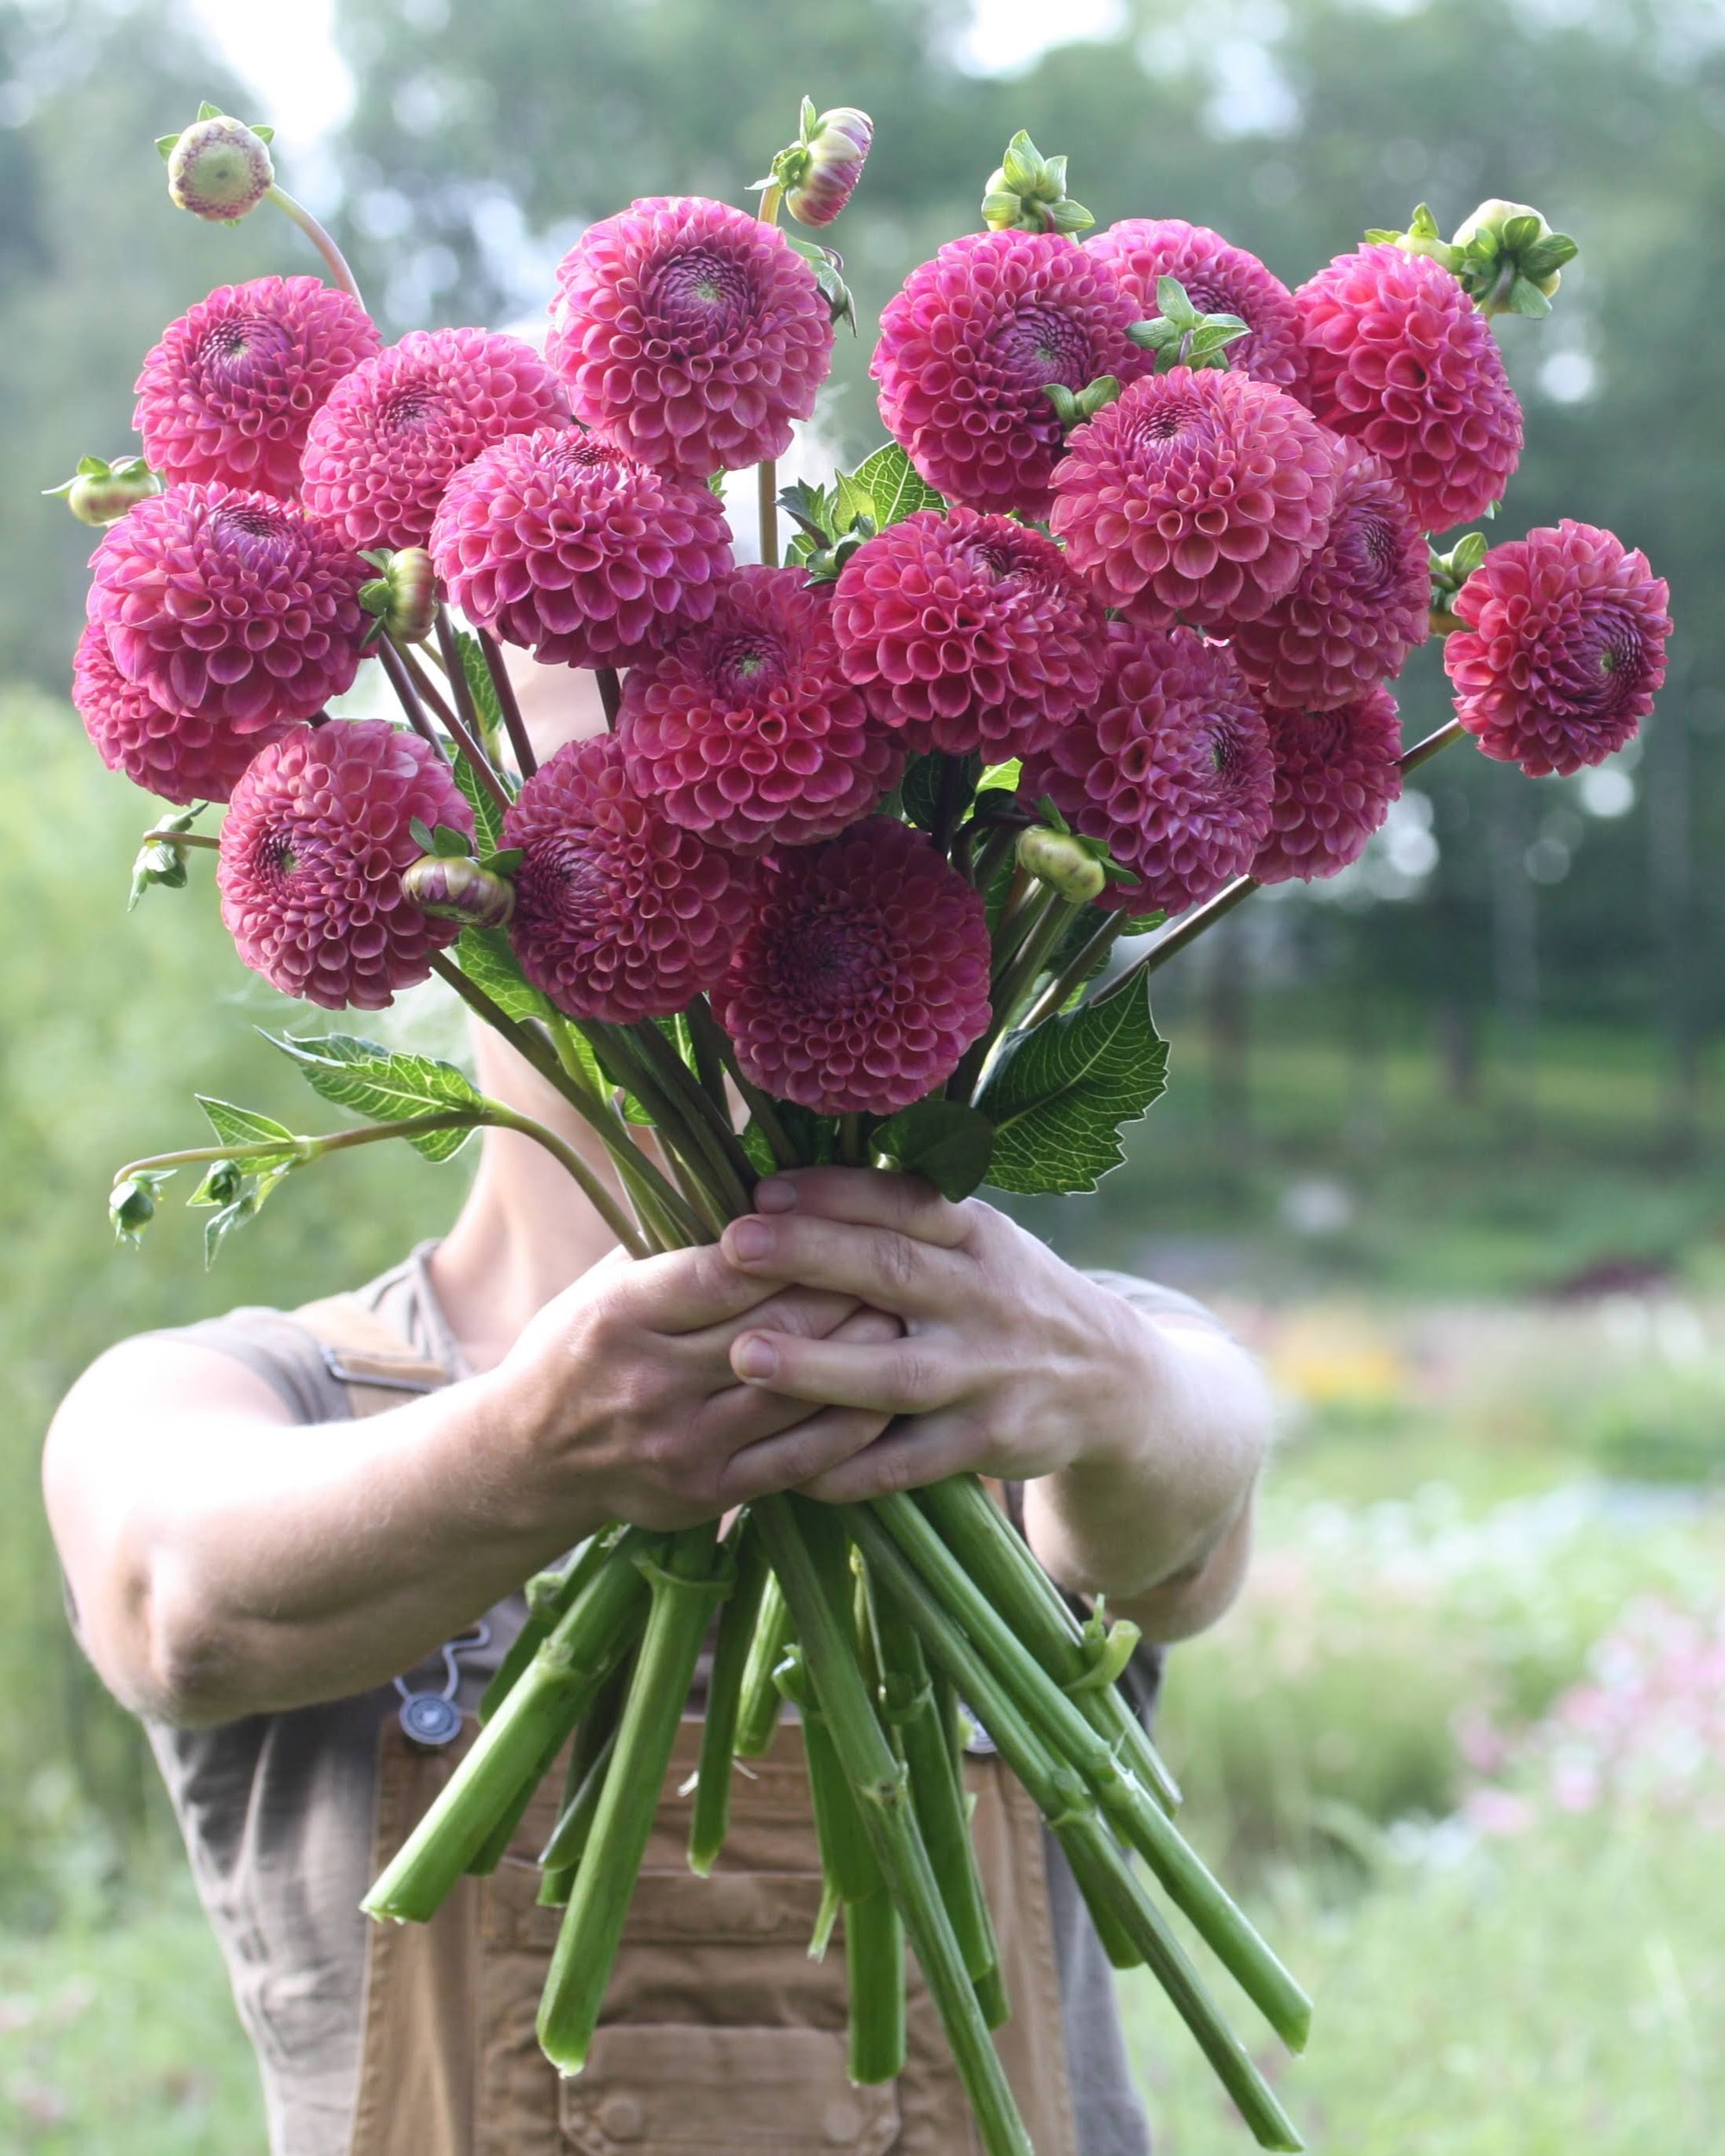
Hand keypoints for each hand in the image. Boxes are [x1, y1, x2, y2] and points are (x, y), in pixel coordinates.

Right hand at [489, 1241, 901, 1530]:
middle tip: (895, 1260)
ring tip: (905, 1315)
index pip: (724, 1272)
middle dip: (843, 1288)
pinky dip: (852, 1424)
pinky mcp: (709, 1492)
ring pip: (796, 1392)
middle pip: (773, 1328)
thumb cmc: (580, 1345)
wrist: (532, 1457)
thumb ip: (676, 1234)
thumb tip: (758, 1168)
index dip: (791, 1244)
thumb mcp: (605, 1278)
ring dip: (860, 1352)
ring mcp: (682, 1444)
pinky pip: (801, 1457)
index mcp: (620, 1315)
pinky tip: (886, 1392)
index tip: (839, 1216)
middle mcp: (650, 1381)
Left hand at [716, 1169, 1162, 1503]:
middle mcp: (984, 1297)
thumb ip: (901, 1220)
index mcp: (976, 1235)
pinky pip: (907, 1462)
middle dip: (810, 1256)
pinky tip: (787, 1466)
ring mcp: (987, 1373)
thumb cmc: (1006, 1296)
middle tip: (733, 1247)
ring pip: (897, 1374)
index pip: (904, 1202)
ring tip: (744, 1355)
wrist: (1112, 1382)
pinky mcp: (988, 1440)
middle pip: (893, 1272)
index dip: (835, 1193)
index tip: (763, 1190)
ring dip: (818, 1368)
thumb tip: (782, 1189)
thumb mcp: (977, 1242)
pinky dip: (848, 1468)